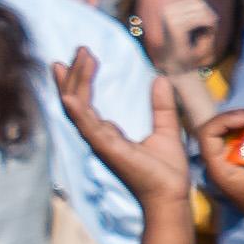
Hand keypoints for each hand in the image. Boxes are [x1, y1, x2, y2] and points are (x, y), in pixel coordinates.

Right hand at [62, 55, 196, 212]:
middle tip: (81, 50)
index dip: (84, 78)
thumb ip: (161, 105)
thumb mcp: (166, 129)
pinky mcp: (105, 148)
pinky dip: (77, 109)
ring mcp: (99, 141)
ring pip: (77, 107)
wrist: (172, 194)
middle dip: (76, 74)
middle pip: (77, 100)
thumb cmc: (167, 169)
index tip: (86, 57)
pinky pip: (86, 126)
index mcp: (109, 132)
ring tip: (79, 58)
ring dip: (76, 83)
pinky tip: (70, 93)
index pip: (87, 101)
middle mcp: (99, 135)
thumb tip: (160, 78)